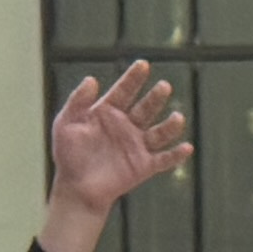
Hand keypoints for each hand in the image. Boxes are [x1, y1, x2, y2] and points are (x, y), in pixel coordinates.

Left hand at [38, 59, 191, 251]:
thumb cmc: (68, 154)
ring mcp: (137, 145)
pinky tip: (186, 148)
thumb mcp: (66, 124)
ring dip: (170, 125)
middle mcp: (127, 125)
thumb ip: (77, 101)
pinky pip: (164, 159)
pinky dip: (176, 155)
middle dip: (155, 98)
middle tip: (164, 86)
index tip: (143, 64)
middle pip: (146, 108)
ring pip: (159, 132)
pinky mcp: (144, 166)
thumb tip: (92, 79)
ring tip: (178, 117)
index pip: (124, 91)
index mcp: (108, 112)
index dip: (133, 78)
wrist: (76, 187)